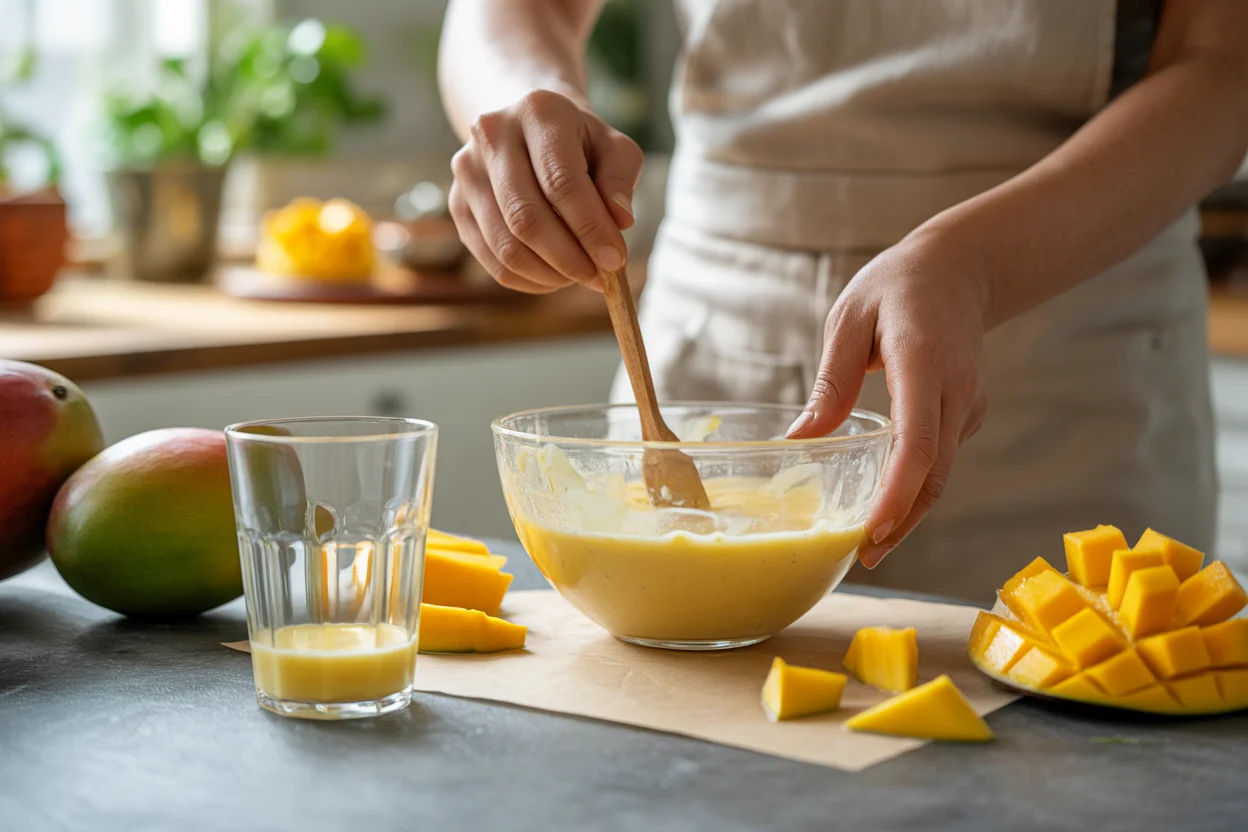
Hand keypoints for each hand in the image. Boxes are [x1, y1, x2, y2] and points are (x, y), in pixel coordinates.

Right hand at [448, 89, 643, 293]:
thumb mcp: (614, 148)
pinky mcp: (458, 204)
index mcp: (537, 111)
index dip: (590, 228)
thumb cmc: (580, 143)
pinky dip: (528, 279)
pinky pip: (492, 260)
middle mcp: (491, 135)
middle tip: (600, 278)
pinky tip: (554, 276)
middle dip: (568, 258)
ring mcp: (467, 171)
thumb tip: (620, 221)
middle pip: (527, 218)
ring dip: (549, 274)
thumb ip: (620, 180)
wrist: (529, 128)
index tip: (615, 261)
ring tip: (579, 276)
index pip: (561, 182)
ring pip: (505, 245)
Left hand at [786, 226, 991, 568]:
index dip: (898, 492)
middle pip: (934, 473)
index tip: (875, 529)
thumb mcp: (849, 319)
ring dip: (908, 512)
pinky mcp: (967, 413)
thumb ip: (831, 382)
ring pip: (940, 474)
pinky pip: (940, 459)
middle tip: (861, 557)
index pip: (918, 441)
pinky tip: (882, 503)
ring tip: (866, 545)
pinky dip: (915, 486)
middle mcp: (957, 390)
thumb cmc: (896, 287)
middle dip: (900, 521)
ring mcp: (968, 404)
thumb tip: (800, 441)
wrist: (960, 269)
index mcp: (925, 362)